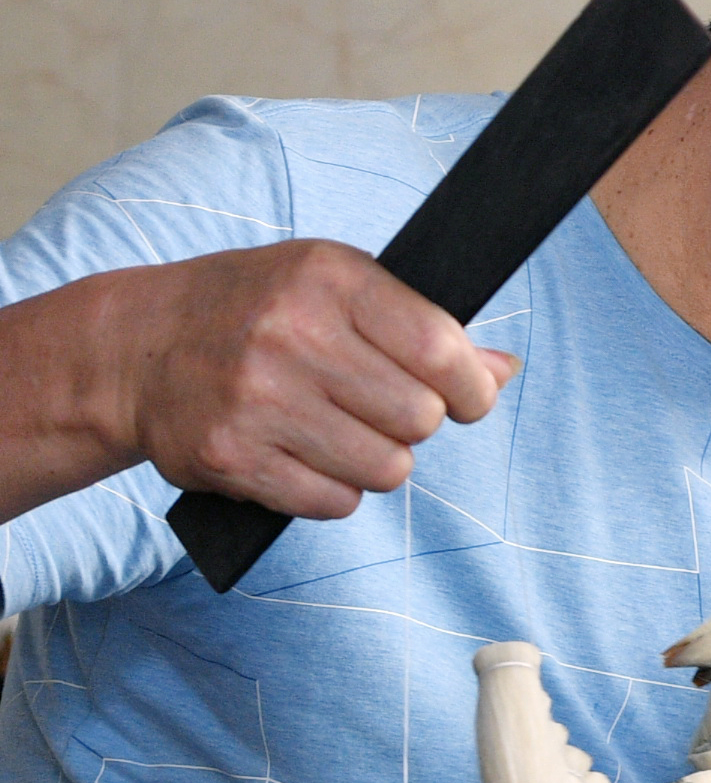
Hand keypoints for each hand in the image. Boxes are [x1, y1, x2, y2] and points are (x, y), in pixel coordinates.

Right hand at [102, 241, 519, 519]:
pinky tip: (304, 455)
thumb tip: (502, 370)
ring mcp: (259, 399)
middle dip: (415, 424)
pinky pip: (335, 503)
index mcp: (328, 279)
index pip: (441, 350)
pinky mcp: (235, 457)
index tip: (469, 397)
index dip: (472, 388)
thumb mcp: (332, 286)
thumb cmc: (254, 310)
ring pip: (385, 469)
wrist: (137, 348)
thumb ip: (421, 325)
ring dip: (376, 461)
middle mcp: (293, 334)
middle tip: (382, 409)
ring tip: (338, 431)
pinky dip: (333, 490)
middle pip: (421, 420)